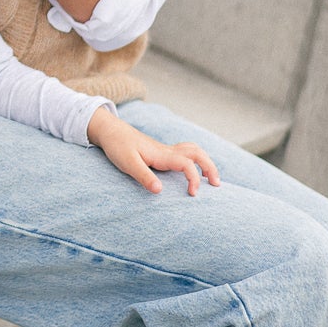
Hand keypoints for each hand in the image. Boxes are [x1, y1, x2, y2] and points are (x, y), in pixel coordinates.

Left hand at [86, 109, 221, 195]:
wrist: (110, 131)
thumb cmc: (118, 147)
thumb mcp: (128, 164)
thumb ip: (143, 177)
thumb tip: (160, 191)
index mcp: (162, 154)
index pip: (187, 164)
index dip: (194, 179)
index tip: (193, 194)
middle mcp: (167, 151)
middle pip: (197, 153)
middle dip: (210, 167)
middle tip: (217, 185)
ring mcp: (165, 150)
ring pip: (193, 150)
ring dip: (205, 161)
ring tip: (211, 178)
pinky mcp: (161, 152)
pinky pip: (185, 153)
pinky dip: (195, 160)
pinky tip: (193, 170)